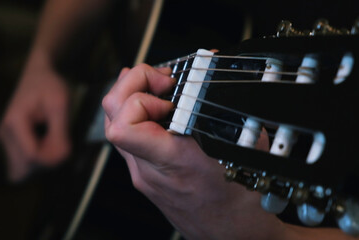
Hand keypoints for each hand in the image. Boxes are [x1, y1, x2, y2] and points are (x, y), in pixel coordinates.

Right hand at [0, 57, 70, 181]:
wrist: (38, 75)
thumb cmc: (50, 86)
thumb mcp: (60, 104)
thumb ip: (60, 131)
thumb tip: (61, 156)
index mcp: (15, 122)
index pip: (32, 157)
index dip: (53, 157)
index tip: (66, 146)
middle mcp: (5, 134)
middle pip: (25, 168)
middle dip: (47, 161)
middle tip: (60, 143)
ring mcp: (6, 140)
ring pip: (23, 170)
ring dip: (43, 162)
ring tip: (54, 140)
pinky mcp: (11, 144)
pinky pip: (23, 165)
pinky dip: (38, 161)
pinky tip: (47, 143)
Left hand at [102, 64, 285, 238]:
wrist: (232, 233)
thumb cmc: (241, 200)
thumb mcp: (247, 147)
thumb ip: (229, 109)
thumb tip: (213, 72)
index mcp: (173, 163)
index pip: (124, 127)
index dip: (140, 98)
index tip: (168, 93)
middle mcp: (149, 169)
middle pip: (112, 114)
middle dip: (132, 83)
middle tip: (162, 80)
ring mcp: (142, 173)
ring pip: (113, 122)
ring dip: (131, 94)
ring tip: (159, 87)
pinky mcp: (144, 174)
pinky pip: (126, 134)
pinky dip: (134, 112)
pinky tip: (154, 105)